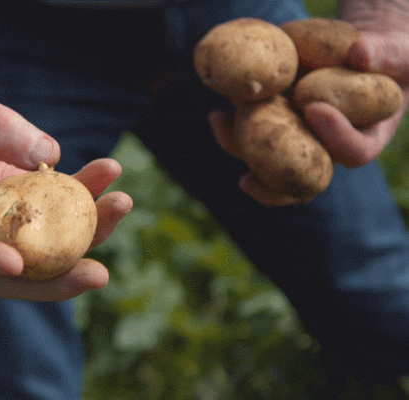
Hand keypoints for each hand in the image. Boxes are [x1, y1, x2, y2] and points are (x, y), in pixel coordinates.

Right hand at [0, 71, 131, 300]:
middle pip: (6, 274)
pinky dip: (87, 197)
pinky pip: (58, 212)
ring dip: (87, 236)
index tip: (15, 262)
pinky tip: (110, 170)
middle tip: (97, 275)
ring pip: (42, 250)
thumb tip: (48, 155)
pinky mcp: (23, 204)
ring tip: (121, 203)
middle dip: (55, 281)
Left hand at [208, 23, 408, 206]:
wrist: (359, 53)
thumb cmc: (387, 57)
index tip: (315, 109)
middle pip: (301, 174)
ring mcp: (298, 137)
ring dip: (239, 146)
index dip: (335, 137)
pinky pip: (252, 133)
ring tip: (218, 124)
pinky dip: (232, 127)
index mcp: (365, 139)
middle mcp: (326, 147)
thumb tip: (360, 54)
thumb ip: (385, 54)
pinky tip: (216, 115)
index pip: (353, 152)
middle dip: (272, 181)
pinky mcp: (277, 122)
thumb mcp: (398, 53)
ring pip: (268, 158)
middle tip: (249, 178)